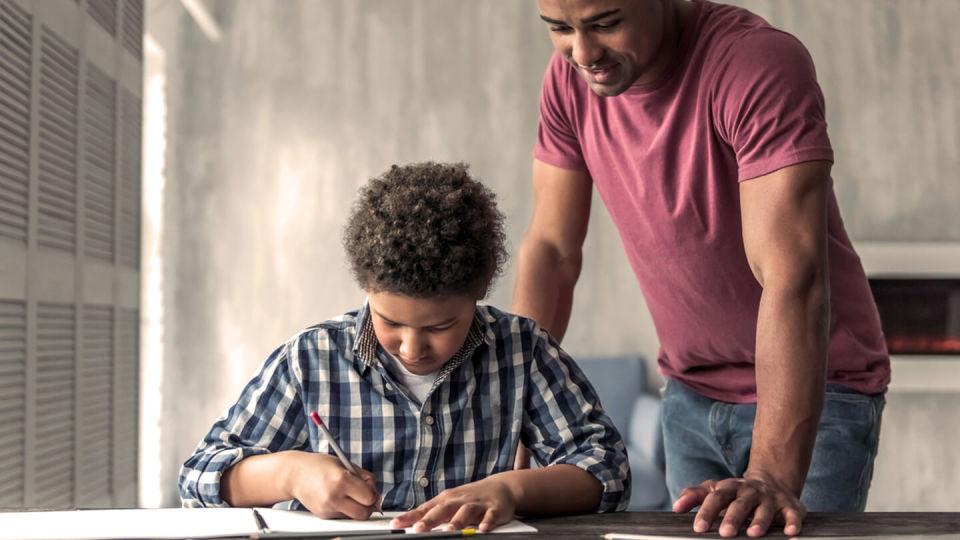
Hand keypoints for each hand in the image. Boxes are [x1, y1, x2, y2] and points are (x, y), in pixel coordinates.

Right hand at [287, 452, 379, 519]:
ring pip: (353, 517)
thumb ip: (363, 476)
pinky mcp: (323, 516)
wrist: (294, 474)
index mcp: (342, 480)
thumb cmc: (319, 465)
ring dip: (356, 508)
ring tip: (349, 496)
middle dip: (368, 507)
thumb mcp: (344, 463)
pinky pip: (342, 517)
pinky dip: (345, 509)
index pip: (369, 497)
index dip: (373, 494)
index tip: (371, 490)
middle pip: (363, 514)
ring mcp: (327, 508)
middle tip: (366, 498)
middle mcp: (334, 496)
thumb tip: (376, 491)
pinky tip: (338, 498)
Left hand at [390, 477, 515, 532]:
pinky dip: (487, 522)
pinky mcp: (494, 509)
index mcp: (446, 500)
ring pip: (466, 512)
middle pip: (443, 509)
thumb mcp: (450, 503)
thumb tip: (410, 523)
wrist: (501, 486)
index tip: (395, 524)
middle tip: (418, 529)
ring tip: (448, 531)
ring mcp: (477, 504)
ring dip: (457, 521)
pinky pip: (490, 516)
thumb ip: (432, 513)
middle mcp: (459, 501)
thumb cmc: (470, 497)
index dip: (410, 517)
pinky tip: (483, 529)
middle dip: (430, 519)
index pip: (425, 509)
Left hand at [672, 471, 805, 537]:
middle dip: (733, 518)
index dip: (707, 512)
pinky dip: (792, 523)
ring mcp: (771, 499)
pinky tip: (790, 532)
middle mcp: (751, 491)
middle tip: (725, 533)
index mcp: (730, 488)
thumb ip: (696, 496)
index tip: (698, 527)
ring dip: (760, 521)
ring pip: (765, 509)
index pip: (716, 498)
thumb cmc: (737, 493)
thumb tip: (676, 507)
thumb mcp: (716, 490)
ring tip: (753, 533)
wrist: (772, 481)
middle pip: (740, 504)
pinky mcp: (791, 507)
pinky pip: (793, 515)